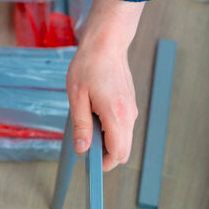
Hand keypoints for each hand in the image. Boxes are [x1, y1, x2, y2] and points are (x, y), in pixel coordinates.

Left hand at [67, 0, 143, 170]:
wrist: (106, 44)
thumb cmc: (89, 66)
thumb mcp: (77, 97)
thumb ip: (81, 126)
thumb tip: (83, 149)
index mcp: (117, 115)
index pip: (117, 153)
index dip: (104, 163)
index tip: (89, 164)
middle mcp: (129, 115)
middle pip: (123, 150)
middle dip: (105, 154)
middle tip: (84, 142)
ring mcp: (132, 110)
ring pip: (123, 139)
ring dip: (106, 140)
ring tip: (87, 122)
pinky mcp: (129, 105)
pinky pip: (122, 127)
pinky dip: (110, 129)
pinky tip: (94, 113)